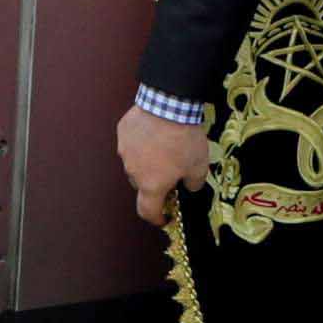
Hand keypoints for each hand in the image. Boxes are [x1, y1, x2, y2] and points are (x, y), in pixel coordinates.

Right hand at [117, 105, 206, 225]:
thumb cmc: (183, 138)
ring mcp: (125, 151)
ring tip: (164, 147)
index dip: (156, 218)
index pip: (147, 211)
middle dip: (154, 184)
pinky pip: (131, 143)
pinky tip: (154, 132)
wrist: (169, 104)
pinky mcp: (123, 132)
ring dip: (147, 162)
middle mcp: (133, 171)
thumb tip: (189, 186)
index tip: (163, 217)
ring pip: (135, 164)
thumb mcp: (199, 165)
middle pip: (142, 185)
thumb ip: (194, 183)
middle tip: (170, 172)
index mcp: (151, 185)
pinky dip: (141, 143)